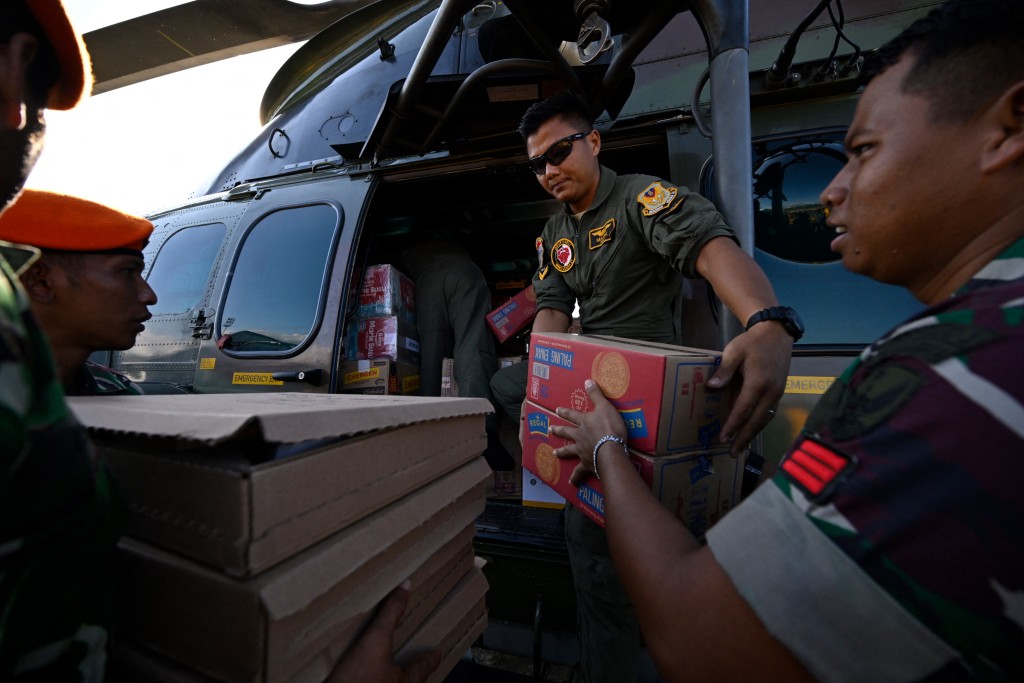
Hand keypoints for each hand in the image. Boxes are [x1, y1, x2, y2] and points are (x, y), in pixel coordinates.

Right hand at [327, 581, 441, 682]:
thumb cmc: (358, 680)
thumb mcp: (376, 640)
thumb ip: (391, 614)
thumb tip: (405, 586)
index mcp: (406, 681)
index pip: (424, 667)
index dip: (431, 658)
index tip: (438, 653)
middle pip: (412, 681)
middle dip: (414, 671)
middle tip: (416, 662)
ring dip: (391, 676)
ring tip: (388, 668)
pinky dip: (371, 679)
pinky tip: (360, 676)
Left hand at [550, 379, 627, 485]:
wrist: (610, 449)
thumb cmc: (610, 427)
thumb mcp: (605, 406)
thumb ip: (596, 394)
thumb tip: (587, 380)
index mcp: (584, 422)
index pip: (572, 414)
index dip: (565, 411)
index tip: (556, 409)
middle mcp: (579, 436)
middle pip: (566, 432)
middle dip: (558, 430)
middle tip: (550, 429)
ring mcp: (581, 450)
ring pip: (569, 451)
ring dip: (561, 452)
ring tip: (554, 453)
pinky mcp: (586, 463)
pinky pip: (579, 472)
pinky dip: (575, 478)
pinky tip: (571, 483)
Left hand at [706, 321, 790, 454]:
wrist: (776, 333)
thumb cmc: (752, 342)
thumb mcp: (734, 352)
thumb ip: (724, 371)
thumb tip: (712, 387)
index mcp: (758, 382)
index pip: (743, 410)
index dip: (733, 426)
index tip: (723, 438)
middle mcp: (771, 392)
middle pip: (756, 420)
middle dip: (743, 438)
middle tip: (732, 453)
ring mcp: (778, 393)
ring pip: (764, 419)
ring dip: (752, 434)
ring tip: (741, 447)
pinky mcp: (780, 392)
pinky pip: (769, 413)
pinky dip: (760, 424)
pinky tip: (751, 430)